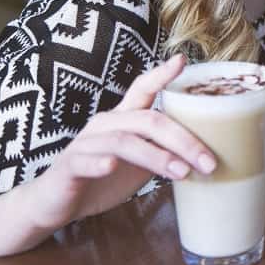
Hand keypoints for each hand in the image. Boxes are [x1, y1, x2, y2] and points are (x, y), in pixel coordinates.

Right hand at [12, 55, 215, 241]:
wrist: (54, 204)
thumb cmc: (101, 179)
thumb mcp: (140, 163)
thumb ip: (164, 151)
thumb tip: (207, 153)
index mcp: (123, 118)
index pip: (143, 89)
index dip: (162, 74)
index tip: (183, 61)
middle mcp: (105, 123)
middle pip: (148, 120)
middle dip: (183, 140)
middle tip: (209, 161)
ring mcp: (85, 143)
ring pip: (124, 141)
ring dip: (156, 156)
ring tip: (182, 172)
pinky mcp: (68, 166)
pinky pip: (84, 160)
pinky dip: (100, 162)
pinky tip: (112, 166)